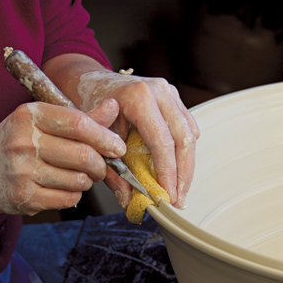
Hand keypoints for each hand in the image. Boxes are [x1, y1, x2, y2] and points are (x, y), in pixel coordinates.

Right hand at [0, 99, 124, 215]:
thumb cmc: (19, 143)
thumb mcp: (44, 122)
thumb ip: (81, 117)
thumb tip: (113, 106)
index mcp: (30, 115)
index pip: (78, 123)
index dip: (105, 137)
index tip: (118, 147)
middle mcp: (22, 141)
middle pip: (83, 155)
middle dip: (100, 165)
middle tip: (100, 167)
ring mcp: (21, 170)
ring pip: (78, 180)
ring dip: (87, 181)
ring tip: (79, 176)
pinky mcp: (23, 196)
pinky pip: (68, 198)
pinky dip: (74, 195)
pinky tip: (64, 187)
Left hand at [77, 71, 199, 208]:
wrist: (91, 81)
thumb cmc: (91, 106)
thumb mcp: (96, 139)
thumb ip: (112, 171)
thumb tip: (129, 201)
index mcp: (139, 98)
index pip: (162, 142)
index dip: (168, 173)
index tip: (168, 196)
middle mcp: (159, 91)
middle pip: (185, 139)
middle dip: (183, 174)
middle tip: (178, 200)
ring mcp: (170, 93)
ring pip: (191, 134)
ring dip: (187, 166)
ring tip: (179, 190)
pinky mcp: (174, 99)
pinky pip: (188, 128)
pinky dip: (184, 151)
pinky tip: (176, 169)